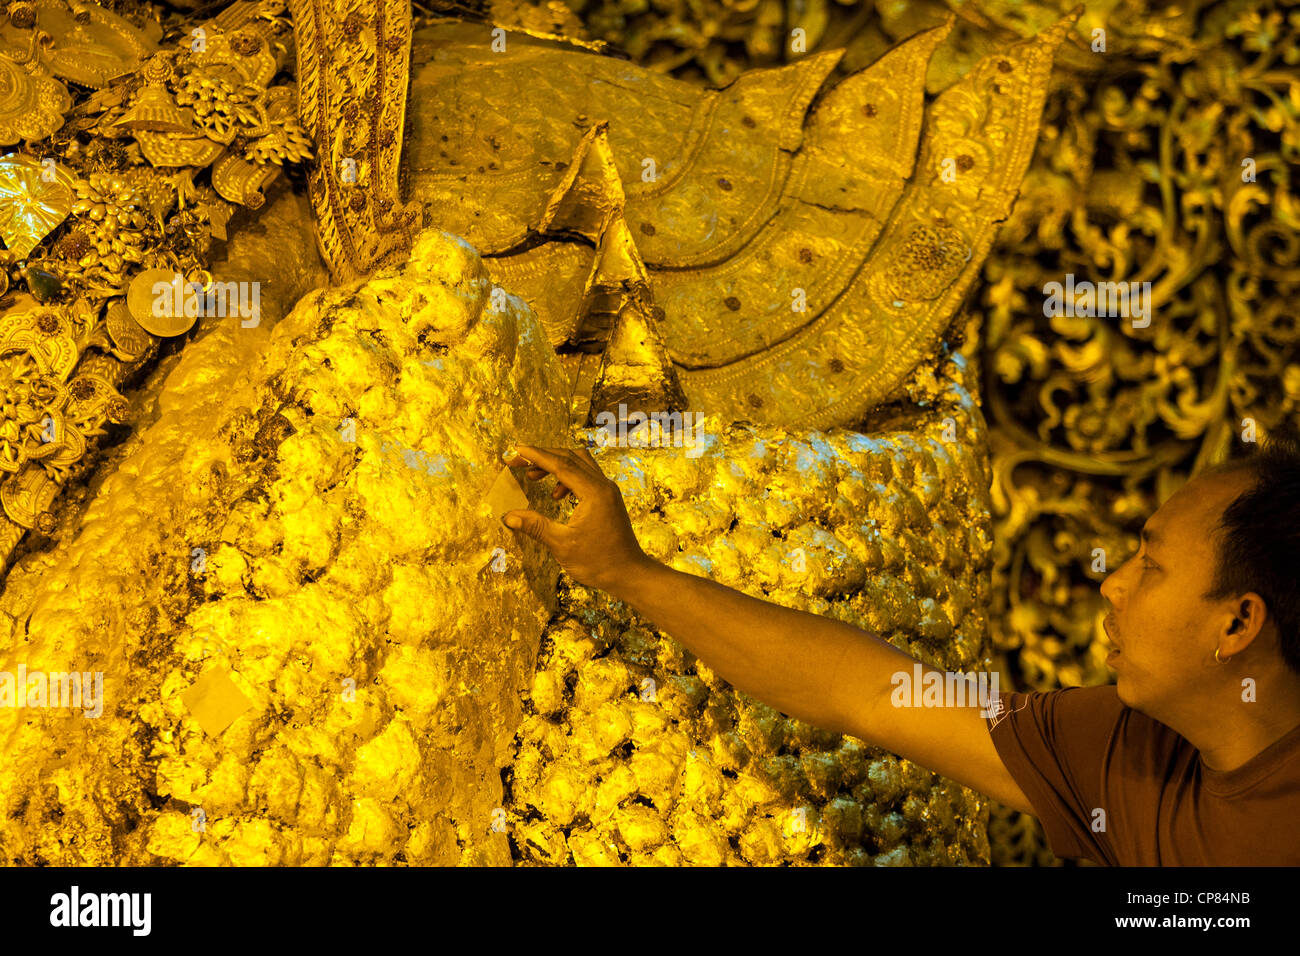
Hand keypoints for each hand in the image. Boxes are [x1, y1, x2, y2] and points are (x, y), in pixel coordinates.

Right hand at [500, 443, 653, 592]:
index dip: (536, 455)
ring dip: (556, 465)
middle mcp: (603, 486)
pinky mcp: (608, 498)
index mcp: (593, 493)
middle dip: (543, 456)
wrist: (629, 574)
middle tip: (519, 461)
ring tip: (533, 478)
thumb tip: (509, 517)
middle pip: (570, 457)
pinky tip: (556, 496)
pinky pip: (586, 476)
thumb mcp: (562, 545)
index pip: (561, 464)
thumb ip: (535, 527)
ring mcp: (608, 491)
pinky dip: (568, 477)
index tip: (516, 449)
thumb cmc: (599, 562)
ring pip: (580, 463)